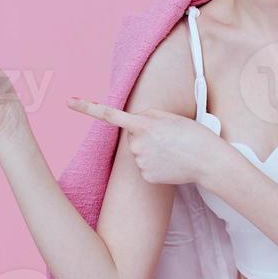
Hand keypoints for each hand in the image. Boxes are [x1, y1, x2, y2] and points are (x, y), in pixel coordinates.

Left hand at [68, 97, 226, 185]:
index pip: (109, 114)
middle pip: (133, 134)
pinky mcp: (146, 176)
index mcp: (142, 124)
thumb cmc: (193, 135)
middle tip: (168, 137)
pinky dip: (156, 164)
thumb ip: (148, 116)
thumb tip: (134, 126)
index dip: (87, 108)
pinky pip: (145, 166)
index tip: (69, 102)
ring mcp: (140, 162)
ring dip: (152, 149)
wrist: (208, 161)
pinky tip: (171, 163)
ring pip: (139, 151)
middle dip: (145, 133)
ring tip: (173, 150)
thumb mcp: (170, 117)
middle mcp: (137, 144)